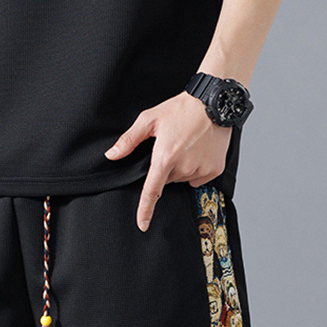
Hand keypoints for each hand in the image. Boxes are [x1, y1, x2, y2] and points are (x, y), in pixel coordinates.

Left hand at [104, 91, 231, 231]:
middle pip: (168, 179)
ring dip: (181, 167)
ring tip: (186, 144)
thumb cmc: (181, 109)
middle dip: (166, 167)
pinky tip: (198, 150)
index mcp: (165, 157)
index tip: (142, 225)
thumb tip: (112, 155)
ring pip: (183, 178)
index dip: (145, 210)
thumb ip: (129, 140)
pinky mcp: (215, 170)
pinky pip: (199, 177)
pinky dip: (196, 168)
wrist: (214, 102)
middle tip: (171, 145)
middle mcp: (184, 167)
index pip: (152, 191)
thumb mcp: (150, 119)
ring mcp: (201, 170)